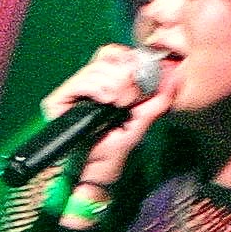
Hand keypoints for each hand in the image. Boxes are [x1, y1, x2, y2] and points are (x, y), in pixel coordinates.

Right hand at [38, 44, 175, 190]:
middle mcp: (87, 86)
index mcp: (105, 86)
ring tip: (120, 104)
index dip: (130, 60)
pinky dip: (97, 88)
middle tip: (132, 97)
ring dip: (114, 84)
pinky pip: (79, 82)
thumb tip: (172, 77)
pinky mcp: (58, 101)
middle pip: (106, 58)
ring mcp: (71, 93)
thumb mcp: (141, 124)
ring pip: (95, 68)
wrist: (94, 175)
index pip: (115, 56)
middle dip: (125, 76)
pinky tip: (106, 101)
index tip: (142, 77)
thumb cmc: (113, 153)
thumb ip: (157, 101)